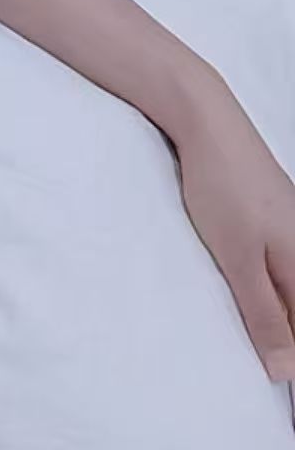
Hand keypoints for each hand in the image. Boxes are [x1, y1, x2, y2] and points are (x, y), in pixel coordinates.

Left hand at [172, 73, 294, 382]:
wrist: (207, 119)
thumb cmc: (222, 186)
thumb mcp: (239, 259)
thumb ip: (264, 315)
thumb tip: (285, 372)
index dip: (288, 354)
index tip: (274, 374)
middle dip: (283, 333)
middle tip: (263, 357)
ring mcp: (290, 223)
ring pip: (289, 283)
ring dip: (275, 310)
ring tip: (257, 331)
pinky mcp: (273, 210)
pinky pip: (281, 261)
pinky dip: (269, 284)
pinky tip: (255, 291)